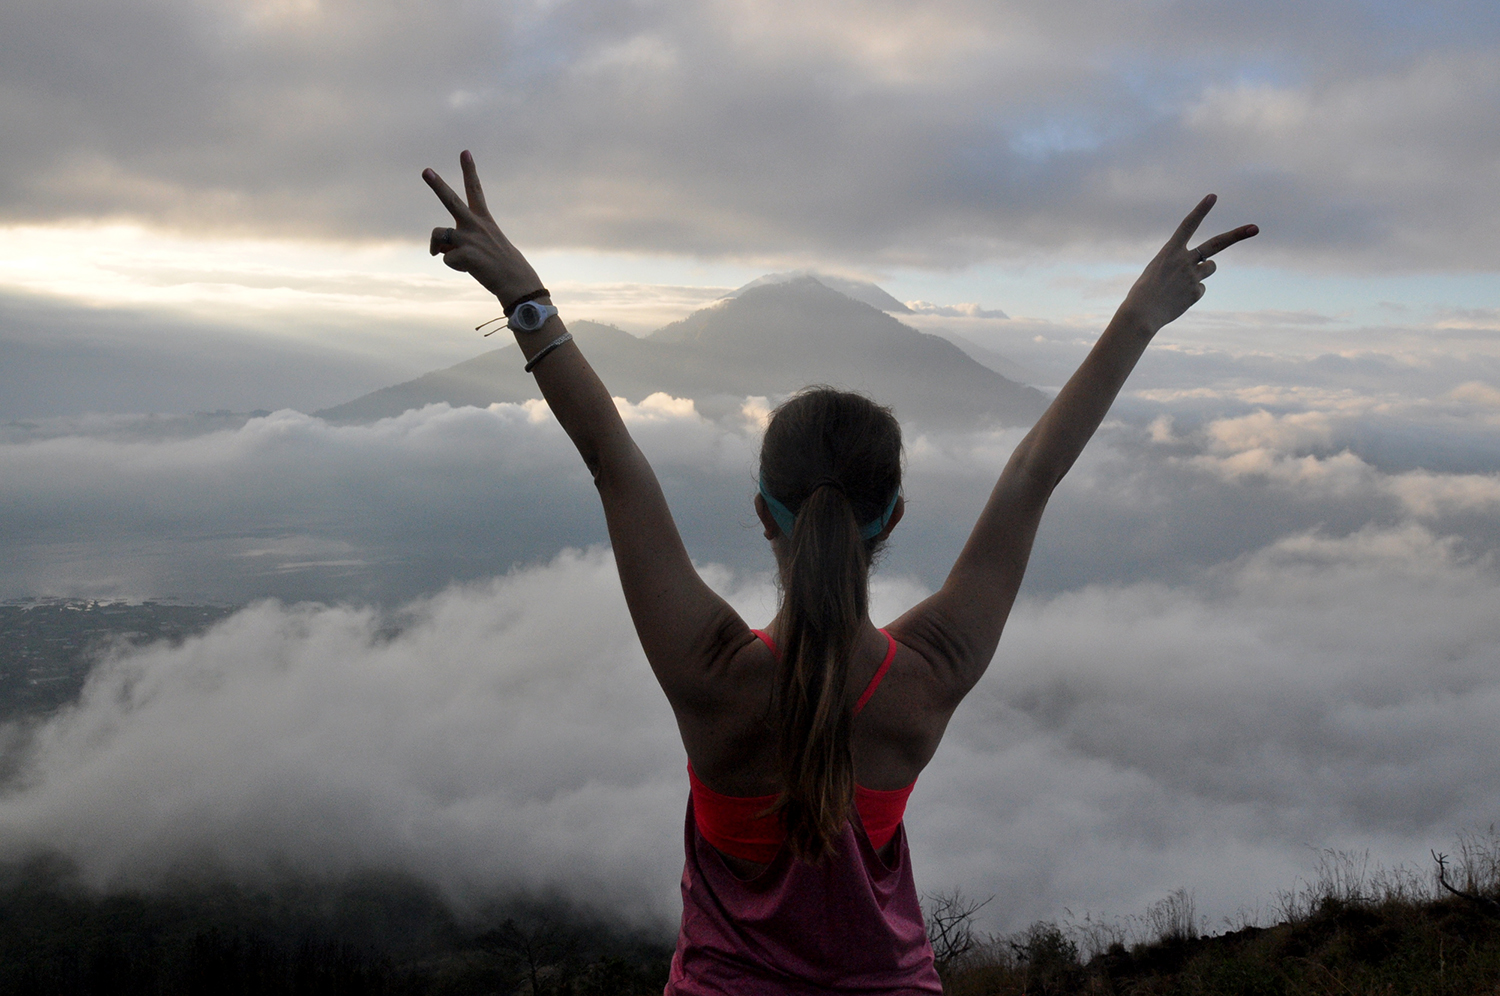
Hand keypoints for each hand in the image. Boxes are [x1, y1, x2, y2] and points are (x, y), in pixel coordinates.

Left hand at [423, 150, 544, 304]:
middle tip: (425, 171)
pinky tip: (470, 269)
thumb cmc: (501, 267)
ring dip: (437, 247)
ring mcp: (470, 238)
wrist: (517, 283)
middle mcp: (475, 225)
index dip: (470, 170)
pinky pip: (445, 258)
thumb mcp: (483, 248)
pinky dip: (454, 266)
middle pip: (451, 200)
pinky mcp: (465, 254)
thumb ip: (460, 242)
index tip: (465, 152)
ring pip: (438, 234)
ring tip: (453, 256)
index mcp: (484, 220)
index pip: (475, 191)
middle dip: (437, 185)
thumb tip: (438, 248)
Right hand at [1117, 194, 1257, 334]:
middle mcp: (1184, 260)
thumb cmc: (1144, 292)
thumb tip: (1206, 267)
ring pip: (1211, 267)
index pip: (1188, 225)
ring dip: (1203, 270)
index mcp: (1169, 251)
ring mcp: (1192, 276)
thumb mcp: (1157, 270)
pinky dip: (1192, 293)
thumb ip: (1180, 263)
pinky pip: (1201, 288)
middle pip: (1216, 244)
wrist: (1141, 314)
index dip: (1201, 210)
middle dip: (1237, 235)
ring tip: (1182, 282)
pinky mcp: (1196, 292)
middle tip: (1255, 228)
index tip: (1213, 196)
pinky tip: (1178, 298)